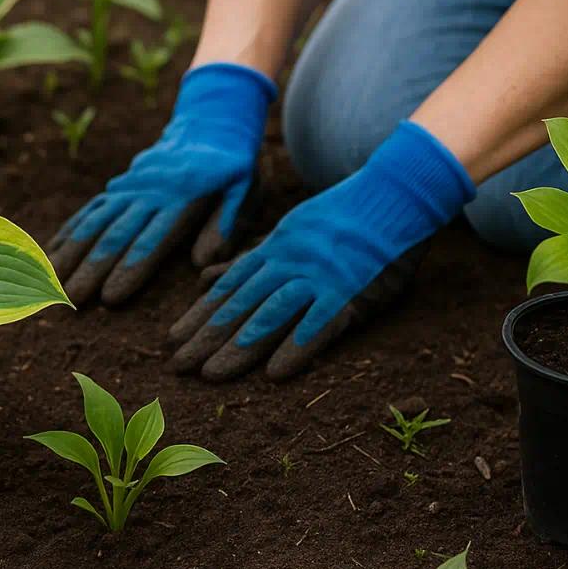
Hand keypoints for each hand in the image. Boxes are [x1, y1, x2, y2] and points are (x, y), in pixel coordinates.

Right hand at [47, 63, 278, 304]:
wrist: (210, 122)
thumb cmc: (234, 168)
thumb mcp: (244, 190)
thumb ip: (225, 225)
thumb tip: (201, 263)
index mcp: (182, 199)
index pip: (152, 240)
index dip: (129, 269)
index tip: (109, 298)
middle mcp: (148, 193)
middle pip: (115, 235)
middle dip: (91, 268)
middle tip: (70, 299)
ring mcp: (129, 188)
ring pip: (95, 223)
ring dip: (71, 253)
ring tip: (50, 281)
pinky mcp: (119, 187)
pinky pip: (90, 210)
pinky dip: (69, 232)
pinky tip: (49, 254)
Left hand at [169, 121, 476, 380]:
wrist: (395, 194)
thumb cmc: (343, 219)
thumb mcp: (287, 232)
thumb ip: (248, 259)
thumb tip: (202, 279)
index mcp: (273, 249)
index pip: (228, 287)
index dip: (199, 315)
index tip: (172, 340)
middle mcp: (287, 262)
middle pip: (240, 304)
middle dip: (206, 338)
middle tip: (177, 366)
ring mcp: (318, 275)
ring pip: (270, 314)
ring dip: (240, 347)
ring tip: (212, 374)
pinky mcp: (350, 289)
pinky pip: (320, 322)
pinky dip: (298, 346)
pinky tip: (276, 373)